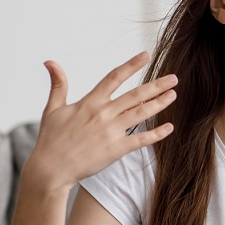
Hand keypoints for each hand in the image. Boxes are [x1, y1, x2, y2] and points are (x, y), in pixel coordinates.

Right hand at [24, 51, 177, 192]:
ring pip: (141, 114)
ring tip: (173, 95)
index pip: (114, 77)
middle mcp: (103, 114)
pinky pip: (141, 139)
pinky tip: (169, 127)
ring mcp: (111, 132)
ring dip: (159, 103)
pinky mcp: (116, 149)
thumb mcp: (53, 108)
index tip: (146, 55)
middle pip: (135, 95)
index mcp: (90, 102)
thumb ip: (58, 84)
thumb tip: (50, 61)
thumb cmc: (50, 140)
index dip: (131, 65)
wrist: (50, 169)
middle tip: (174, 78)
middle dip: (156, 85)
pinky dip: (156, 133)